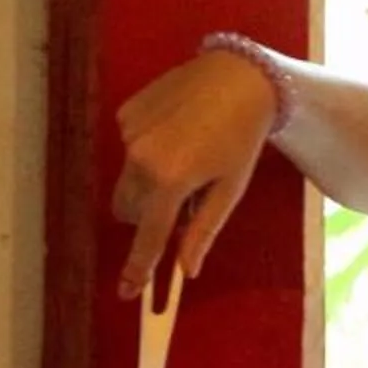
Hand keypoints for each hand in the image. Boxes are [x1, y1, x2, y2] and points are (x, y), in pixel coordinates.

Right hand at [112, 48, 282, 297]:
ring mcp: (129, 133)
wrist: (237, 75)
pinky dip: (147, 152)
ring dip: (148, 183)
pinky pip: (129, 148)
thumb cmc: (242, 137)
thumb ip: (203, 231)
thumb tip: (185, 271)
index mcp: (170, 180)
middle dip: (148, 216)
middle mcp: (140, 158)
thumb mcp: (230, 189)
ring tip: (186, 159)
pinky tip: (177, 132)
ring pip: (127, 180)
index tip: (126, 291)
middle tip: (184, 199)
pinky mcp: (126, 112)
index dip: (138, 267)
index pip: (148, 236)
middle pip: (128, 211)